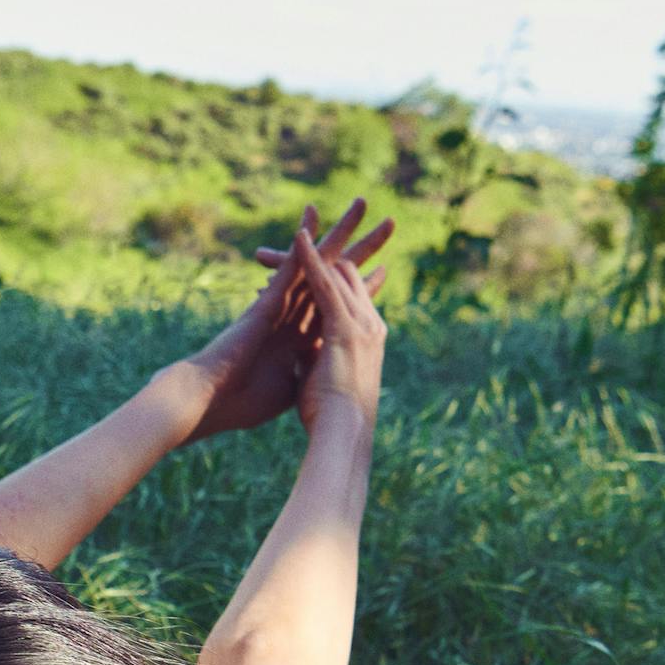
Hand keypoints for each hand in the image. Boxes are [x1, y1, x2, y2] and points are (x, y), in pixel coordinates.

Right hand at [181, 199, 390, 440]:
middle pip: (336, 275)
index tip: (384, 270)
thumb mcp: (290, 387)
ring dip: (339, 231)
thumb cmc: (244, 402)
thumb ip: (307, 373)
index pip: (338, 306)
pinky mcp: (269, 299)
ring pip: (318, 260)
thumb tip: (320, 376)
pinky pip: (290, 264)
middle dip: (363, 250)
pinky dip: (302, 239)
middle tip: (390, 223)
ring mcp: (283, 303)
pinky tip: (313, 214)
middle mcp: (296, 312)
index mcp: (303, 336)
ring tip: (363, 202)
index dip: (362, 288)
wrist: (213, 399)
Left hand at [294, 225, 387, 436]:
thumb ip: (317, 362)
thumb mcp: (324, 382)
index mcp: (367, 340)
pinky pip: (323, 282)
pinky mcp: (344, 323)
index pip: (351, 299)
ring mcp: (361, 323)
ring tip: (295, 231)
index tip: (307, 274)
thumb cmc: (331, 420)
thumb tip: (303, 356)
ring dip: (315, 255)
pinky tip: (298, 239)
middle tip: (294, 246)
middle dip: (322, 263)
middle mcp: (370, 325)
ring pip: (337, 275)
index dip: (328, 284)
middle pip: (347, 280)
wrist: (343, 433)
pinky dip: (310, 260)